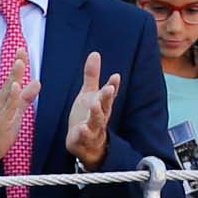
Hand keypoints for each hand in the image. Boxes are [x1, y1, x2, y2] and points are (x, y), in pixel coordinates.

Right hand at [0, 40, 40, 165]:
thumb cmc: (1, 128)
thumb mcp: (16, 111)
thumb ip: (26, 97)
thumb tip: (36, 82)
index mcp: (5, 98)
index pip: (13, 78)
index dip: (19, 64)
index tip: (23, 49)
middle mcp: (2, 101)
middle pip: (10, 80)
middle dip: (16, 66)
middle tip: (21, 51)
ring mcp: (1, 110)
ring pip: (8, 91)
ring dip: (13, 77)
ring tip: (19, 63)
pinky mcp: (2, 122)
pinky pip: (7, 108)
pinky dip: (11, 98)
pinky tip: (15, 88)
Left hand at [63, 51, 120, 169]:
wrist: (85, 144)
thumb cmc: (88, 115)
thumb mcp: (89, 94)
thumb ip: (92, 75)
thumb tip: (95, 53)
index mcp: (102, 104)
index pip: (109, 94)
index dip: (113, 85)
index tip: (116, 76)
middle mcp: (100, 116)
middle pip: (105, 106)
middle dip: (107, 97)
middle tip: (109, 89)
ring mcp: (92, 128)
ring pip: (97, 121)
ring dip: (96, 113)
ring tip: (95, 105)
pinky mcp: (82, 140)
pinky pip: (84, 137)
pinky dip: (83, 133)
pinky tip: (81, 128)